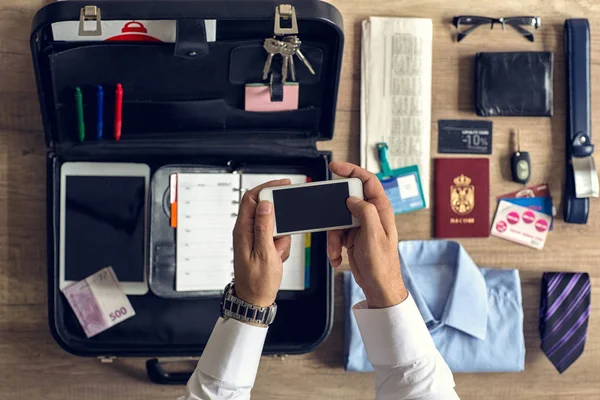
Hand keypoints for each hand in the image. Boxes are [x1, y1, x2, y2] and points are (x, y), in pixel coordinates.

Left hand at [232, 179, 291, 306]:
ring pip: (274, 225)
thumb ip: (265, 226)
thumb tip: (265, 204)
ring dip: (281, 238)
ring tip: (277, 254)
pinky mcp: (261, 245)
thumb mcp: (265, 253)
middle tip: (282, 236)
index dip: (267, 187)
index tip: (283, 185)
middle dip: (279, 222)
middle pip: (265, 211)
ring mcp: (254, 238)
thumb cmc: (257, 281)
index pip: (252, 198)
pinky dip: (281, 246)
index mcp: (243, 230)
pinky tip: (277, 258)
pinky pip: (276, 237)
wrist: (255, 300)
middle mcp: (246, 231)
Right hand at [328, 162, 407, 308]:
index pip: (368, 181)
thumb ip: (364, 212)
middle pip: (347, 200)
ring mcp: (361, 226)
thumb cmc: (382, 265)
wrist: (378, 286)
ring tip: (335, 250)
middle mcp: (371, 215)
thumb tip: (352, 198)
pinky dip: (334, 245)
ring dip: (333, 236)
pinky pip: (337, 234)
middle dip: (335, 213)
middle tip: (330, 219)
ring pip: (338, 220)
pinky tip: (337, 256)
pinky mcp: (353, 237)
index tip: (336, 167)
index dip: (352, 170)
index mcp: (381, 210)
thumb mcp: (373, 235)